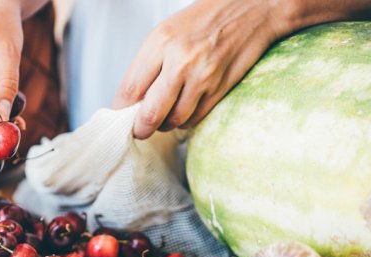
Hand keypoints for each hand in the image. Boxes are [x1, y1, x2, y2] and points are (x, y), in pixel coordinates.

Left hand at [112, 0, 289, 138]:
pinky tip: (183, 111)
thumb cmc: (202, 21)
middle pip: (150, 113)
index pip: (130, 89)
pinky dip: (185, 121)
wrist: (250, 8)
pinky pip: (195, 118)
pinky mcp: (220, 88)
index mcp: (160, 42)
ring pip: (173, 120)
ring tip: (163, 117)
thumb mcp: (165, 33)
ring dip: (164, 125)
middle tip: (139, 130)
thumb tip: (129, 102)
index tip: (120, 118)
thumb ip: (146, 66)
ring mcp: (203, 76)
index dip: (121, 111)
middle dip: (140, 128)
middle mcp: (181, 60)